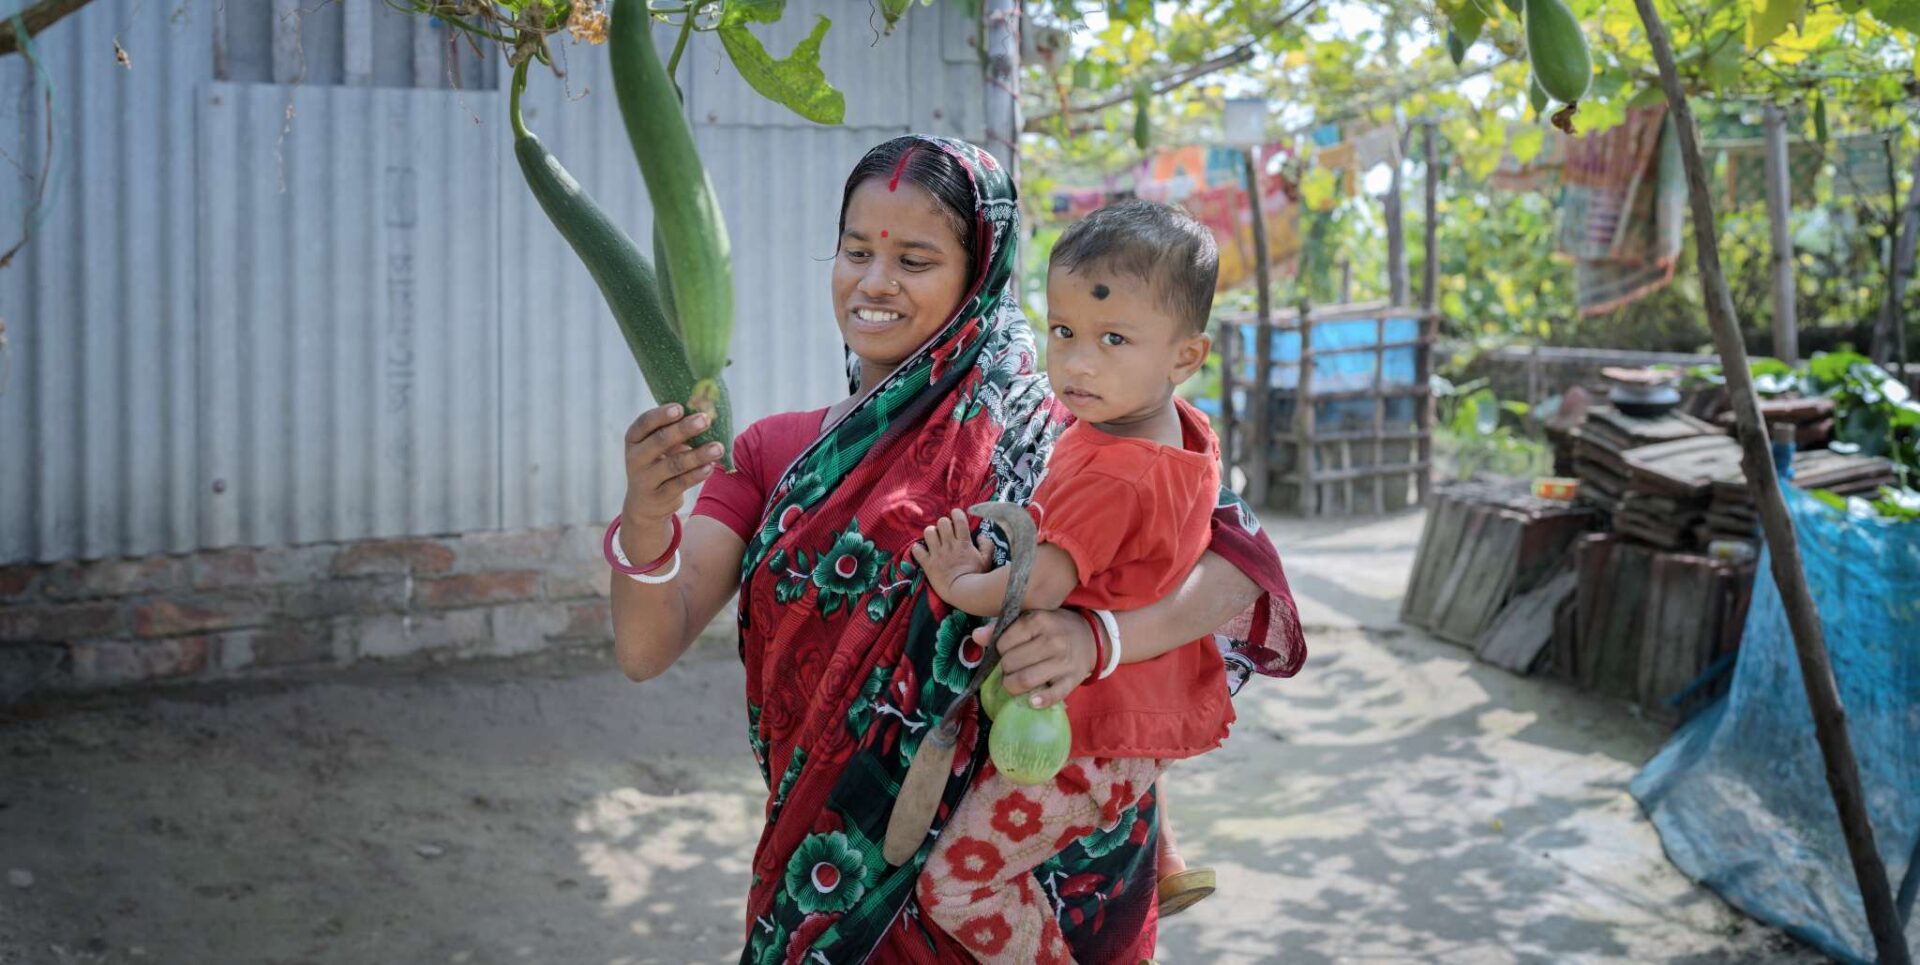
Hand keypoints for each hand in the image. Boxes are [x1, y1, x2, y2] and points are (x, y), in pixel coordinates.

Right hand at [621, 404, 725, 555]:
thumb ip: (673, 431)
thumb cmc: (657, 463)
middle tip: (705, 420)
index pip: (644, 423)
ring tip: (718, 447)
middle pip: (660, 441)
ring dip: (698, 454)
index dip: (661, 415)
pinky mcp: (659, 496)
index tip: (681, 407)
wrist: (644, 504)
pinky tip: (711, 467)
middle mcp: (635, 458)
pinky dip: (697, 474)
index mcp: (634, 439)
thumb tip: (704, 413)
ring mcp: (645, 479)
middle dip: (683, 429)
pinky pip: (680, 483)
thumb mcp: (657, 447)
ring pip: (674, 464)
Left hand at [910, 509, 992, 599]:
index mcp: (964, 542)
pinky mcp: (928, 563)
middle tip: (945, 532)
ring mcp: (937, 553)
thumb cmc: (977, 577)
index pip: (958, 519)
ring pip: (928, 532)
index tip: (955, 516)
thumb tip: (981, 536)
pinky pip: (917, 550)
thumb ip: (987, 545)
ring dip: (930, 534)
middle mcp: (949, 544)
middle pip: (942, 522)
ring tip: (933, 540)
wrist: (963, 592)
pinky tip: (922, 552)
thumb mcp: (987, 560)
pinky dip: (918, 549)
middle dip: (943, 525)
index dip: (956, 513)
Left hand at [975, 608, 1096, 709]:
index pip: (1003, 643)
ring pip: (1026, 680)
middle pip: (1011, 663)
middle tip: (1010, 667)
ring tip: (1014, 682)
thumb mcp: (1031, 619)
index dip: (999, 650)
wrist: (1091, 637)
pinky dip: (1039, 701)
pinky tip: (1032, 701)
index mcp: (1039, 620)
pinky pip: (1053, 695)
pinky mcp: (1072, 680)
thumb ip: (1002, 627)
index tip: (1006, 651)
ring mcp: (1063, 661)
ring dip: (1013, 686)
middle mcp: (1052, 640)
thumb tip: (977, 636)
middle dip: (1005, 669)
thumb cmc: (1054, 627)